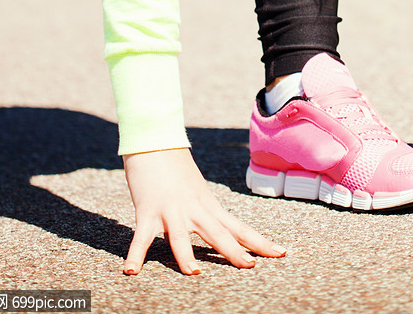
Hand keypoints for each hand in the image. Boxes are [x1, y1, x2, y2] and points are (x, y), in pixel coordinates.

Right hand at [122, 147, 285, 274]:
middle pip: (217, 233)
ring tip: (194, 273)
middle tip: (250, 266)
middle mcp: (193, 209)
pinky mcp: (147, 210)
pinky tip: (132, 271)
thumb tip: (215, 227)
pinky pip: (141, 237)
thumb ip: (204, 211)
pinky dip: (136, 255)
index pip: (238, 227)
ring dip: (186, 256)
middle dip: (234, 251)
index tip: (280, 253)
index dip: (258, 242)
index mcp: (208, 205)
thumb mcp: (196, 190)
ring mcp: (170, 210)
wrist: (155, 140)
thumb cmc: (175, 166)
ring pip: (179, 237)